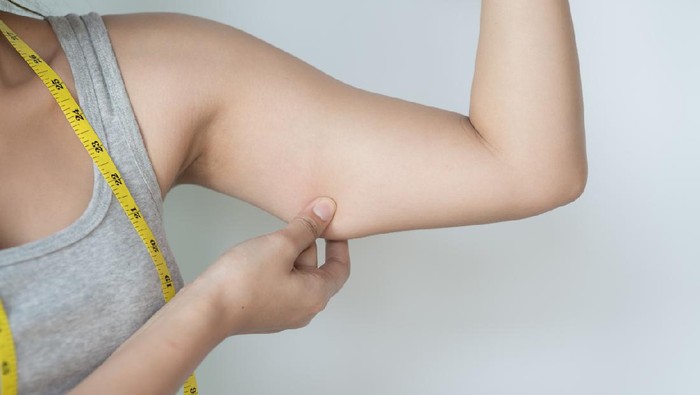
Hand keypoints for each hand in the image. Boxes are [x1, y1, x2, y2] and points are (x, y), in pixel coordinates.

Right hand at [198, 197, 350, 337]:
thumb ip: (306, 226)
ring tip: (272, 237)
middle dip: (307, 243)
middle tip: (295, 221)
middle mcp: (303, 309)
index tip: (333, 225)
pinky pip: (279, 284)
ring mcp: (282, 313)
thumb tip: (326, 210)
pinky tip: (259, 253)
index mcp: (316, 296)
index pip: (340, 267)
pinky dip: (276, 266)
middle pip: (316, 269)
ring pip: (296, 274)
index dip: (339, 243)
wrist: (205, 309)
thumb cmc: (243, 281)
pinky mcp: (263, 311)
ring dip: (289, 253)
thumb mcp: (280, 244)